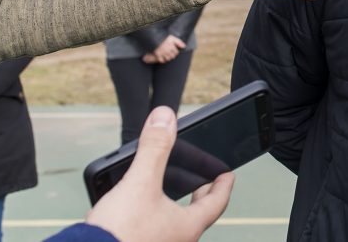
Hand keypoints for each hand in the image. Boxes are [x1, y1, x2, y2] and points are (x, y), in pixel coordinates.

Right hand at [85, 106, 233, 241]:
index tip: (227, 174)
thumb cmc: (119, 233)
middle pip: (198, 214)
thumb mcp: (139, 183)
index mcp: (188, 227)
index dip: (223, 184)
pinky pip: (154, 230)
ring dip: (174, 205)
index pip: (218, 202)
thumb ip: (154, 148)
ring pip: (175, 223)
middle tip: (201, 180)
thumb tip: (164, 118)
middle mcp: (178, 241)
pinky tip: (138, 208)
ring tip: (168, 188)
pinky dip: (154, 215)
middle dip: (200, 194)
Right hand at [144, 35, 186, 63]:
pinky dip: (163, 60)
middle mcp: (167, 51)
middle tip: (170, 53)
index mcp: (171, 46)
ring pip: (168, 59)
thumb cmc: (164, 38)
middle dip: (172, 55)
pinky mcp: (157, 55)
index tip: (173, 50)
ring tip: (167, 55)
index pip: (176, 52)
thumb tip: (184, 46)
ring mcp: (162, 53)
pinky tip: (163, 58)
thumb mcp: (172, 38)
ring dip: (168, 58)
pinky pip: (162, 60)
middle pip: (172, 56)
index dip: (175, 52)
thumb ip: (179, 42)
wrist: (154, 38)